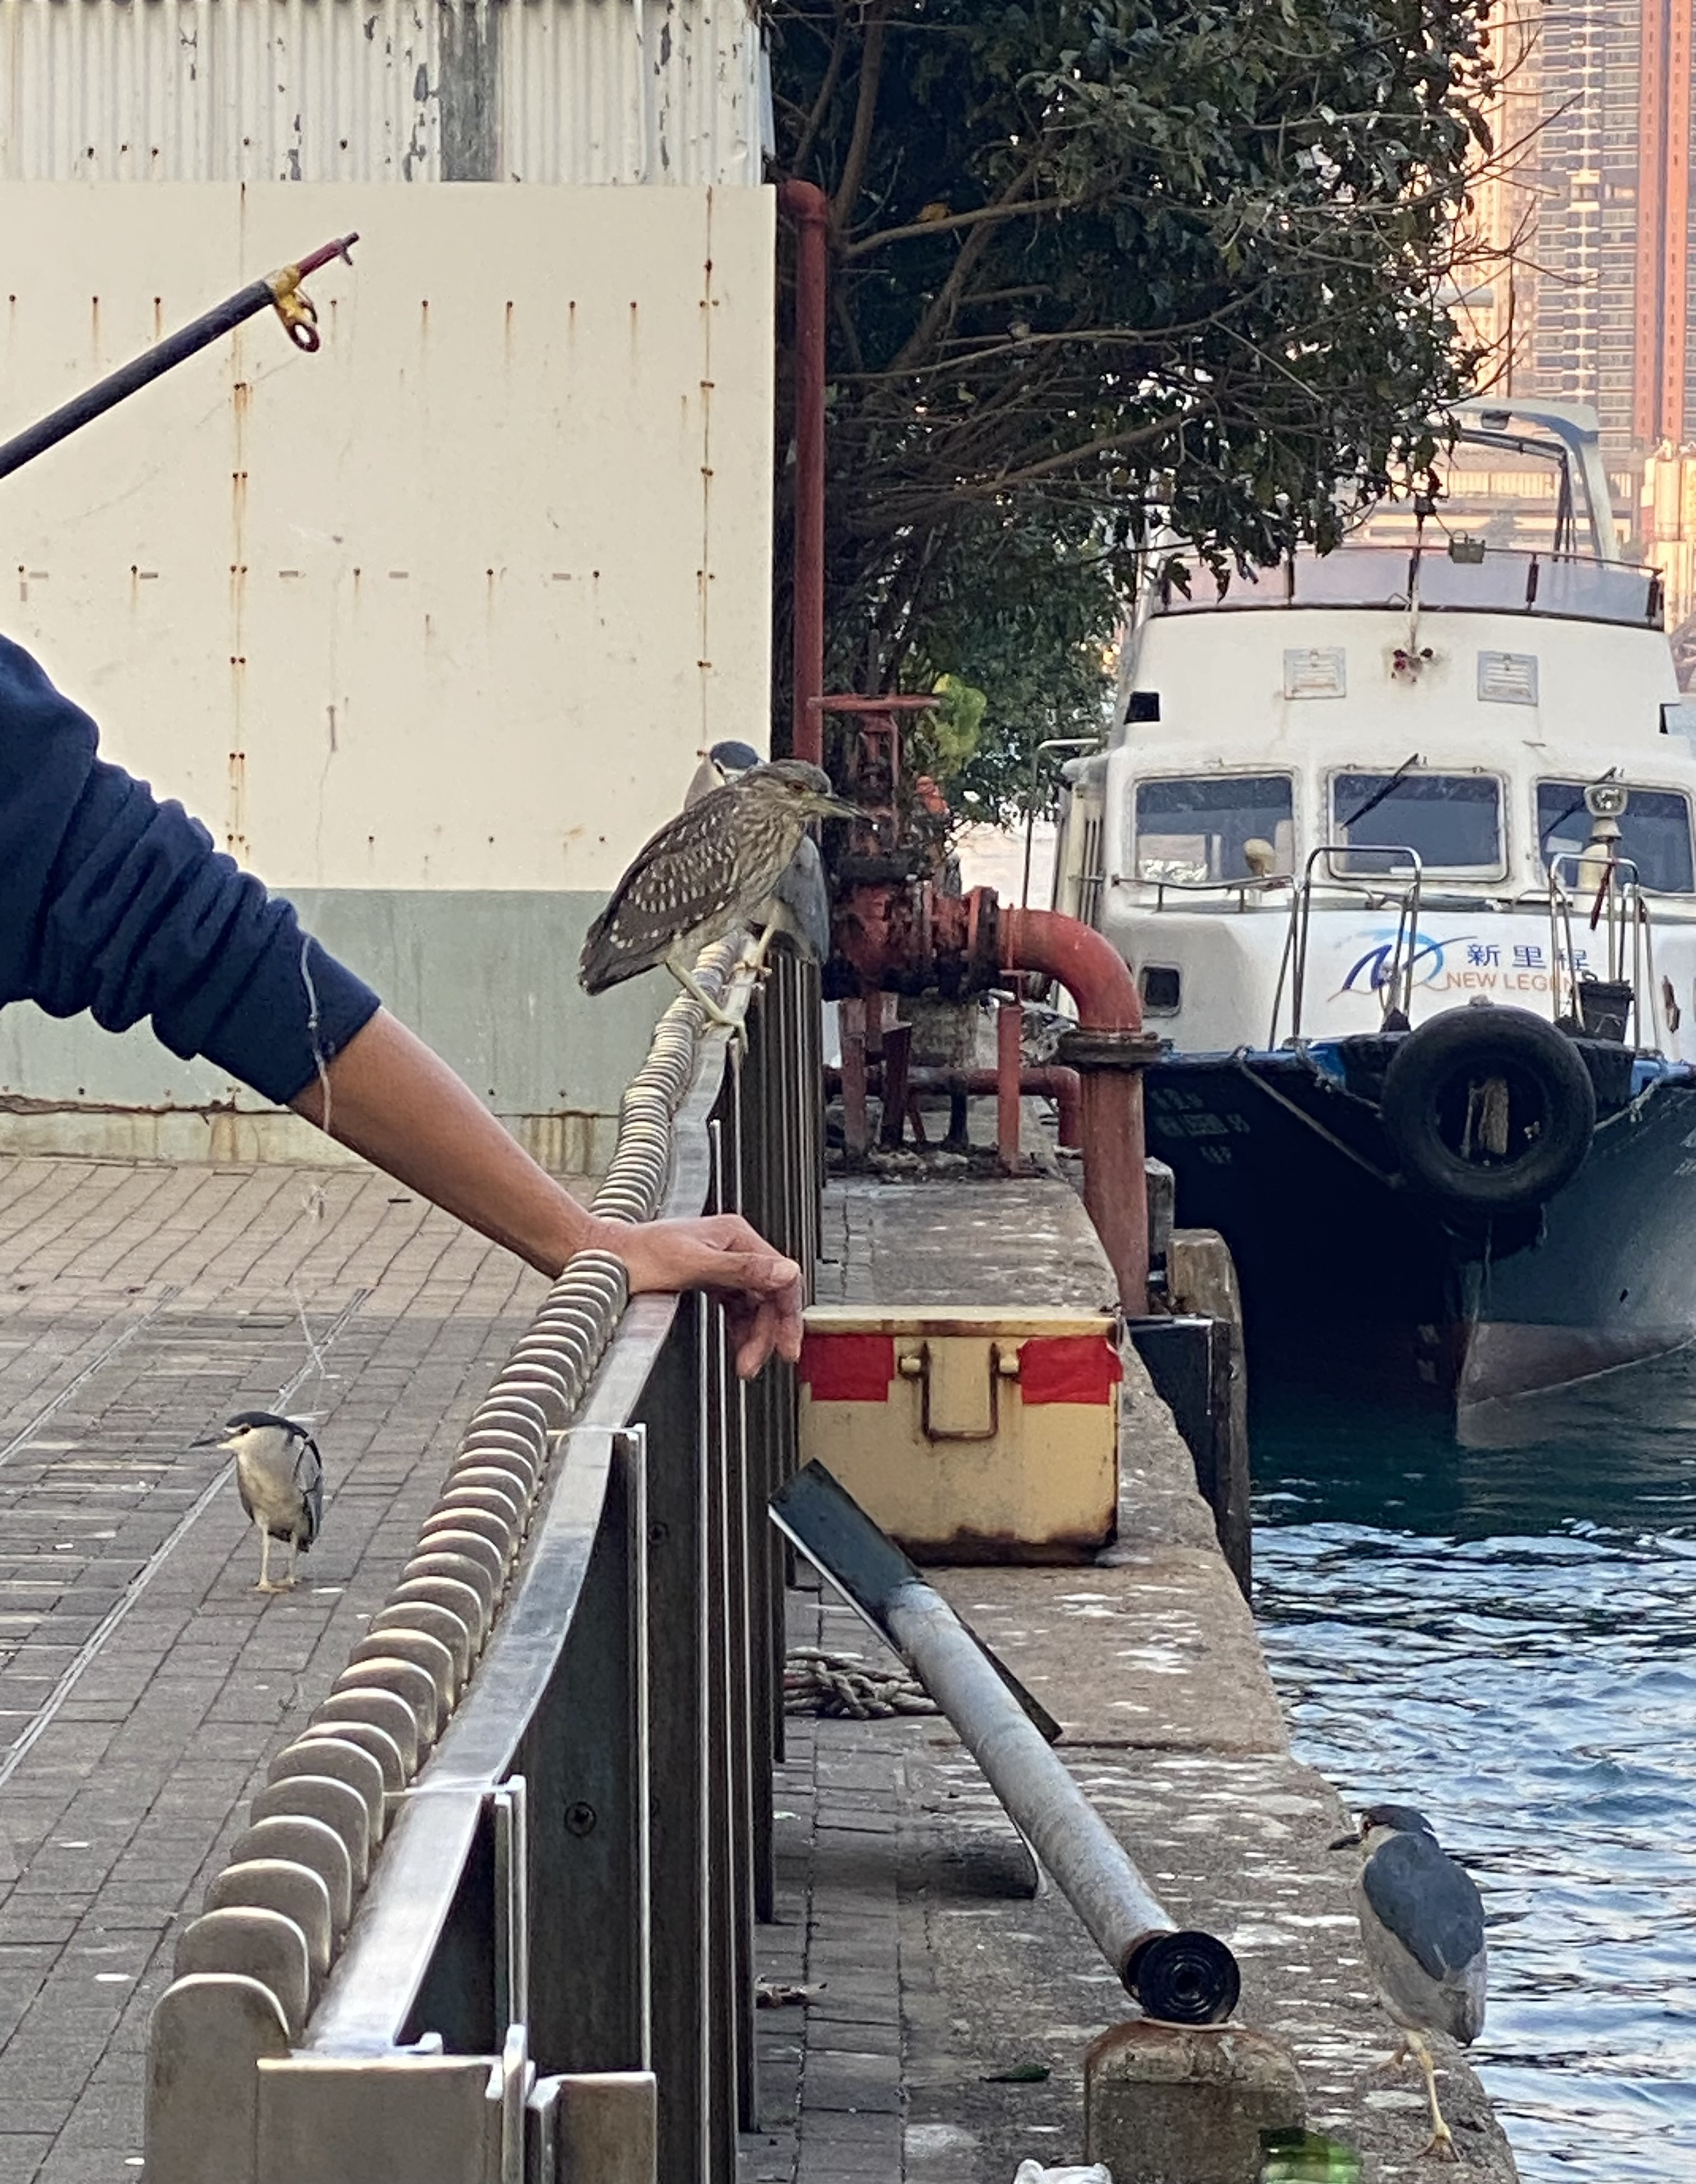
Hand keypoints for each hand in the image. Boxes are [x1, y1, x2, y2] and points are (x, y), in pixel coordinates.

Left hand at [587, 1213, 804, 1380]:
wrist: (600, 1260)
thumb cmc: (634, 1257)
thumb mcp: (692, 1264)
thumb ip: (741, 1269)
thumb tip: (785, 1272)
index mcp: (734, 1235)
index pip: (780, 1276)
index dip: (788, 1314)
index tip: (787, 1345)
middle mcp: (731, 1246)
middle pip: (768, 1293)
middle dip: (766, 1332)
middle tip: (759, 1362)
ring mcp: (720, 1263)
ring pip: (753, 1304)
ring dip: (752, 1335)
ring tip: (745, 1364)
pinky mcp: (707, 1279)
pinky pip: (735, 1307)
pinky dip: (738, 1329)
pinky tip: (736, 1347)